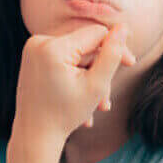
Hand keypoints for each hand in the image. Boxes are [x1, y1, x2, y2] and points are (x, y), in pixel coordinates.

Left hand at [13, 23, 136, 143]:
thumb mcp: (96, 85)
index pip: (96, 33)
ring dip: (89, 75)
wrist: (34, 135)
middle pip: (84, 44)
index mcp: (52, 48)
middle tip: (108, 97)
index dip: (115, 47)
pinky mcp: (32, 55)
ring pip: (75, 53)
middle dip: (100, 68)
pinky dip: (74, 74)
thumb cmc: (66, 114)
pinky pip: (62, 57)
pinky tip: (81, 99)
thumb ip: (112, 54)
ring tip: (98, 106)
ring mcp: (32, 48)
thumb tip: (123, 27)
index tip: (130, 63)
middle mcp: (38, 42)